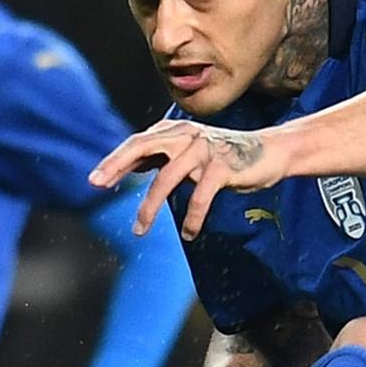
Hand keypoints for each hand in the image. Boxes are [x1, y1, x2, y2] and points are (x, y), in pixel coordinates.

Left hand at [89, 116, 289, 236]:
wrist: (271, 152)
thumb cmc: (225, 157)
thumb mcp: (189, 154)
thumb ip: (161, 157)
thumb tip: (128, 167)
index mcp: (175, 131)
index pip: (137, 144)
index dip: (114, 162)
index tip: (94, 181)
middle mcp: (186, 135)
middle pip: (144, 147)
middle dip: (117, 166)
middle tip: (97, 185)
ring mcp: (205, 149)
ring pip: (168, 178)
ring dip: (150, 207)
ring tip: (139, 230)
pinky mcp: (224, 165)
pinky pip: (201, 195)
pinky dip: (193, 217)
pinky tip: (189, 234)